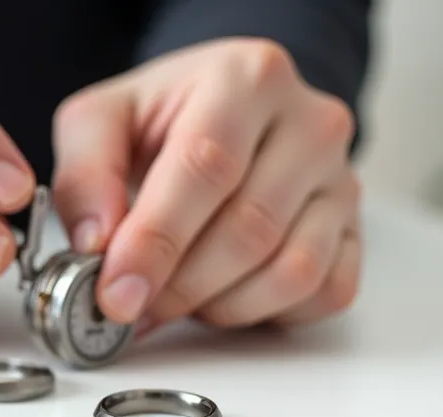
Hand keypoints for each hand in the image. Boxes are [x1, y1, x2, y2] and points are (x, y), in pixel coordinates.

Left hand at [51, 38, 361, 332]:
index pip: (206, 167)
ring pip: (293, 272)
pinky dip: (267, 313)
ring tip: (179, 295)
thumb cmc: (168, 120)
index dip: (157, 240)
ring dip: (223, 306)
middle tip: (134, 305)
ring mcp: (343, 180)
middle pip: (250, 229)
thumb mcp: (102, 121)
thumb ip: (86, 176)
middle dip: (181, 286)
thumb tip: (98, 245)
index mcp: (247, 78)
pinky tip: (227, 293)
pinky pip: (324, 294)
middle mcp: (310, 123)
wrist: (228, 115)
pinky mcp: (356, 231)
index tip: (117, 291)